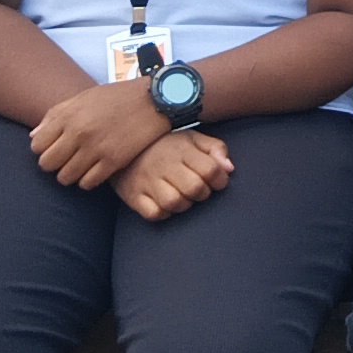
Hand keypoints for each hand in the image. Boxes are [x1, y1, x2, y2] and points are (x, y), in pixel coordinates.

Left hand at [28, 80, 174, 190]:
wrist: (155, 100)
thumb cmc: (118, 97)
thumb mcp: (84, 98)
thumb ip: (56, 115)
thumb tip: (33, 136)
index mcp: (69, 115)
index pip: (37, 145)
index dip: (43, 149)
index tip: (55, 147)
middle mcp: (79, 133)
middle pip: (48, 164)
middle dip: (54, 164)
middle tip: (66, 159)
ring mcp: (96, 148)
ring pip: (65, 177)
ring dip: (70, 174)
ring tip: (80, 166)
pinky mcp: (113, 161)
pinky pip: (87, 183)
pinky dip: (87, 180)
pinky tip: (94, 170)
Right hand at [114, 129, 233, 220]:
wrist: (124, 146)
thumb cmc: (166, 145)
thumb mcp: (192, 138)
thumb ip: (215, 149)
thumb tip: (229, 169)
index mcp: (181, 149)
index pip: (210, 169)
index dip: (221, 180)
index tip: (217, 181)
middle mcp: (164, 164)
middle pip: (195, 188)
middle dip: (203, 193)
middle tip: (199, 189)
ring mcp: (147, 181)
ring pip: (175, 203)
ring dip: (184, 204)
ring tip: (182, 195)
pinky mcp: (134, 195)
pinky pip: (154, 213)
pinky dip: (163, 213)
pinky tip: (165, 204)